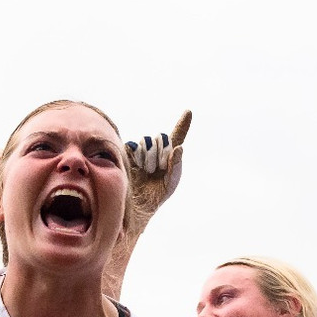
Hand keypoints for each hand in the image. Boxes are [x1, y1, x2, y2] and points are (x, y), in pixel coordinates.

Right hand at [124, 111, 190, 225]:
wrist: (135, 204)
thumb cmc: (155, 196)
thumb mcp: (170, 183)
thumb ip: (177, 165)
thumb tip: (179, 148)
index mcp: (168, 155)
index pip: (177, 136)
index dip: (183, 124)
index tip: (188, 112)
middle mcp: (155, 149)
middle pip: (161, 138)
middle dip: (162, 152)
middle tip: (159, 169)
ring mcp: (141, 150)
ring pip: (147, 141)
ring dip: (150, 157)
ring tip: (148, 171)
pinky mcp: (127, 152)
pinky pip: (134, 146)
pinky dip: (139, 156)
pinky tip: (139, 168)